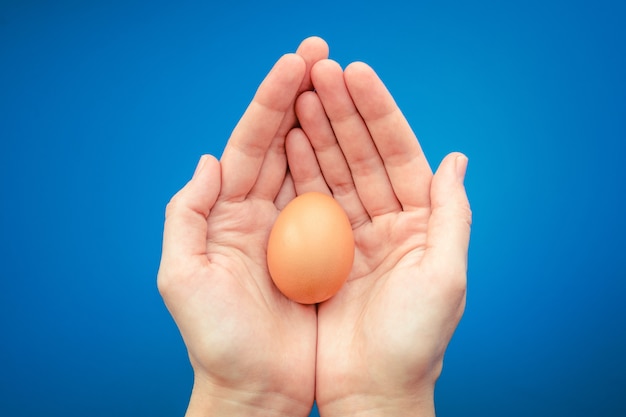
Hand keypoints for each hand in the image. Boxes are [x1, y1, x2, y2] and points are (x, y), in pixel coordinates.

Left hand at [157, 37, 327, 416]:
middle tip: (324, 53)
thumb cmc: (216, 338)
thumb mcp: (182, 277)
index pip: (250, 143)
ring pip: (313, 162)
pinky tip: (358, 140)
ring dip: (327, 122)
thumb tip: (209, 159)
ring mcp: (295, 228)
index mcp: (227, 212)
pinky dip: (347, 168)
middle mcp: (260, 212)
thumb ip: (186, 215)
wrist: (258, 387)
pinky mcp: (324, 250)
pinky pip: (339, 201)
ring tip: (343, 81)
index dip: (270, 102)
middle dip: (302, 96)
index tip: (295, 63)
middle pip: (283, 142)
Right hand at [286, 59, 471, 415]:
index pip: (399, 154)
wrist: (371, 390)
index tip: (356, 75)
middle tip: (319, 71)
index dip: (378, 113)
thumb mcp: (446, 277)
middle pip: (362, 154)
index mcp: (420, 221)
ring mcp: (351, 233)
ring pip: (333, 171)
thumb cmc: (415, 342)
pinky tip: (287, 141)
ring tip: (300, 95)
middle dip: (342, 112)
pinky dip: (298, 170)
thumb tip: (456, 159)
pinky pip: (309, 202)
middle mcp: (386, 220)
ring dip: (317, 132)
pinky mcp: (321, 251)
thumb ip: (454, 215)